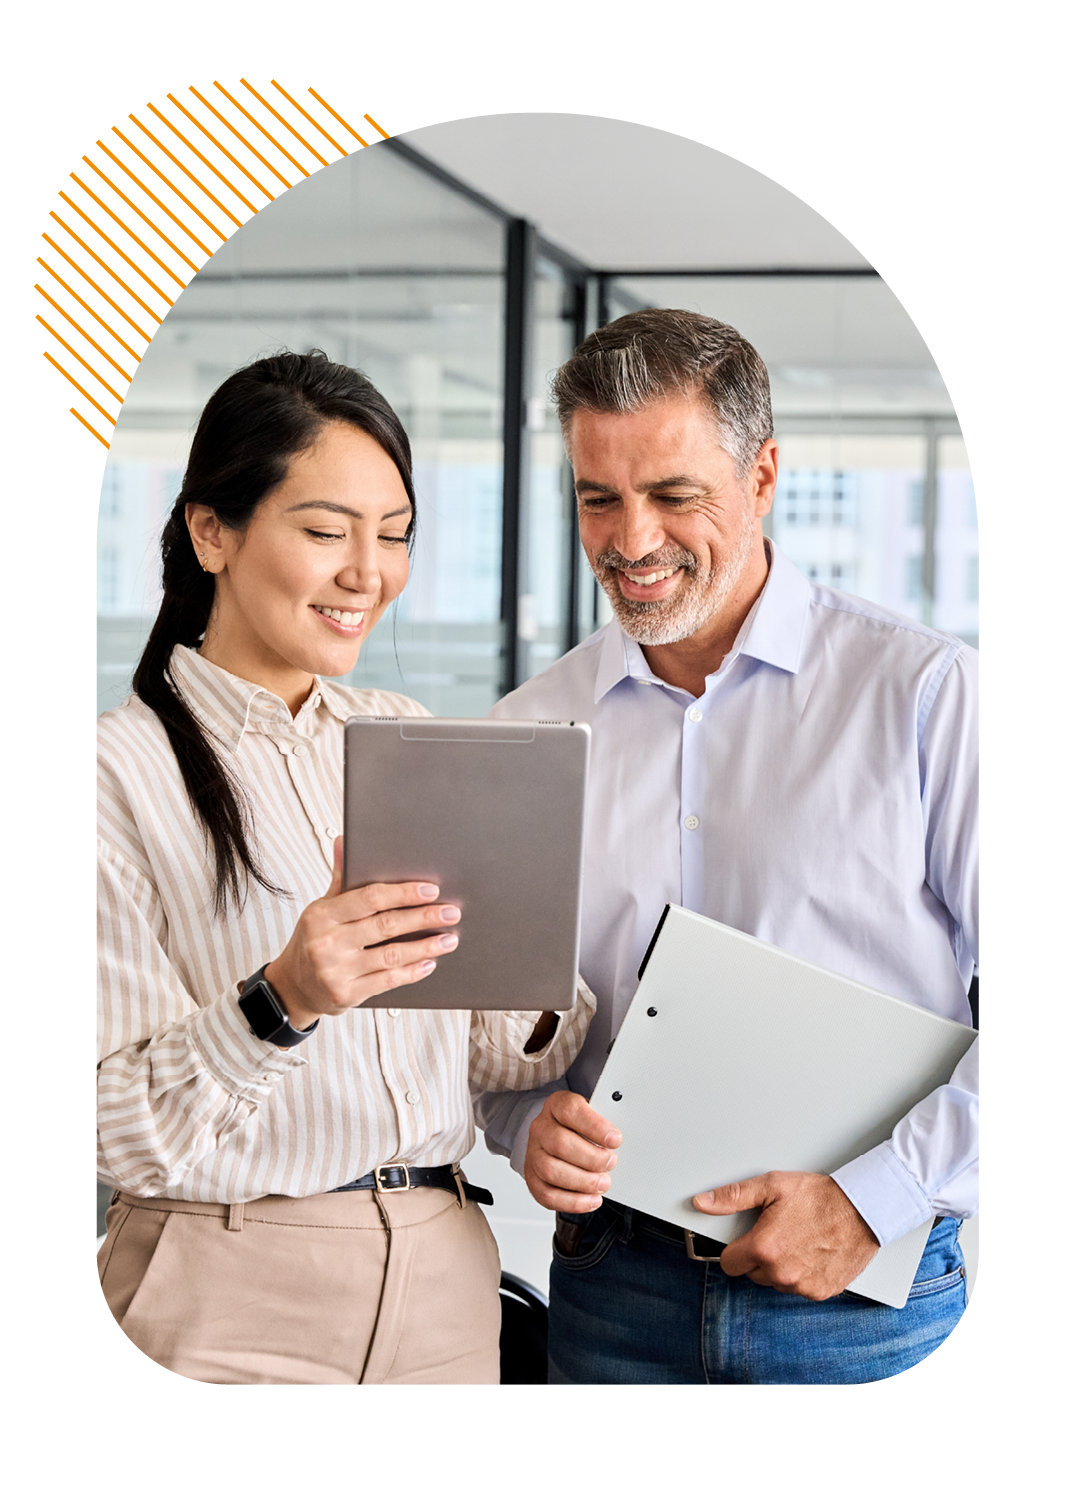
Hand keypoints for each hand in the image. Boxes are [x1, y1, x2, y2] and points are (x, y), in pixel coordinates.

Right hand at [264, 837, 460, 1030]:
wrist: (293, 987)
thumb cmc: (314, 940)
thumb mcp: (321, 909)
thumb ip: (340, 879)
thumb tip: (344, 841)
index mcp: (322, 915)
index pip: (369, 898)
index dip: (403, 893)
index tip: (431, 890)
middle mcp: (327, 942)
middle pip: (385, 925)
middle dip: (423, 917)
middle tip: (451, 912)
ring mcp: (336, 971)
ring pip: (391, 955)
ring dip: (426, 947)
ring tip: (449, 939)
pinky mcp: (347, 994)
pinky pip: (388, 981)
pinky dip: (412, 971)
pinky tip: (430, 963)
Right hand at [525, 1091, 621, 1212]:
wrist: (557, 1135)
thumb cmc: (579, 1126)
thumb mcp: (593, 1114)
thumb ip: (604, 1124)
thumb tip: (618, 1140)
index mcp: (556, 1106)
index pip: (570, 1111)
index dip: (594, 1126)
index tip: (615, 1139)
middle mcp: (541, 1128)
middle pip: (559, 1143)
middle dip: (591, 1158)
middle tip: (610, 1163)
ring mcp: (533, 1154)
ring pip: (551, 1171)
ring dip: (582, 1182)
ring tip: (603, 1183)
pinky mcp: (533, 1179)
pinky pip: (547, 1195)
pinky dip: (572, 1202)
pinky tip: (591, 1199)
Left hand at [692, 1171, 879, 1300]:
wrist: (862, 1209)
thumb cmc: (820, 1196)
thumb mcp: (772, 1186)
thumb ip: (733, 1196)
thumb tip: (703, 1203)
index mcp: (764, 1248)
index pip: (728, 1263)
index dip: (735, 1248)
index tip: (744, 1239)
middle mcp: (781, 1272)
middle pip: (752, 1273)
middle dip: (758, 1256)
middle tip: (776, 1233)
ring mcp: (801, 1286)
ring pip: (775, 1282)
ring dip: (780, 1267)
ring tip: (796, 1239)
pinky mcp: (820, 1292)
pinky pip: (799, 1288)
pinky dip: (801, 1274)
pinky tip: (810, 1252)